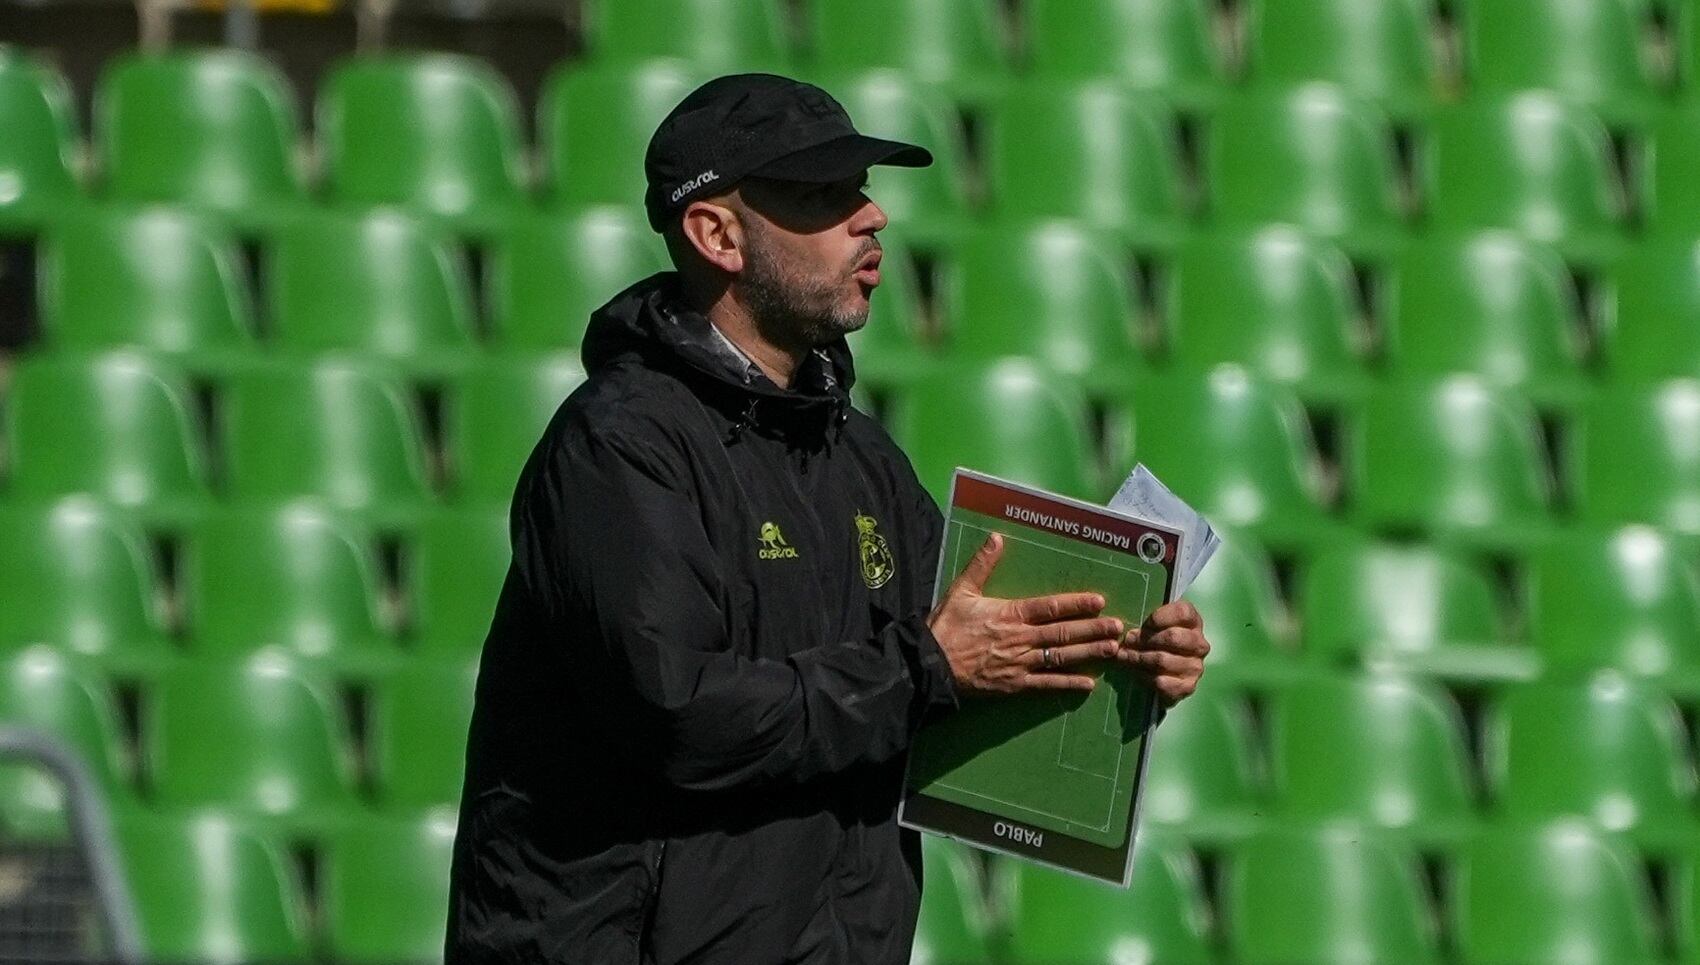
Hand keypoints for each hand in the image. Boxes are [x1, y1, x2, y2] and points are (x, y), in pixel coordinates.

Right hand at [926, 533, 1125, 696]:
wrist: (930, 666)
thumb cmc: (945, 627)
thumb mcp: (961, 591)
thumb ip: (981, 565)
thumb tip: (996, 538)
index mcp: (1009, 614)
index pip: (1049, 608)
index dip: (1076, 604)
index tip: (1098, 601)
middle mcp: (1020, 639)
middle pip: (1063, 633)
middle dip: (1092, 629)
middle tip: (1118, 627)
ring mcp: (1020, 664)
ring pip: (1061, 658)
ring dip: (1088, 653)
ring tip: (1111, 649)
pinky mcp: (1015, 685)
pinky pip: (1046, 684)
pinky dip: (1067, 684)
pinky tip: (1088, 683)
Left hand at [1117, 601, 1208, 707]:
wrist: (1165, 672)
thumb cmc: (1156, 641)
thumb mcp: (1155, 624)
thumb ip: (1147, 624)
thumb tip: (1130, 636)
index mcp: (1194, 623)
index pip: (1182, 613)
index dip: (1159, 617)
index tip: (1145, 625)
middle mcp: (1200, 645)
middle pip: (1172, 637)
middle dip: (1145, 639)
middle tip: (1128, 641)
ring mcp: (1195, 667)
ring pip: (1163, 661)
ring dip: (1139, 658)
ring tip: (1124, 656)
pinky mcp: (1187, 686)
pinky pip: (1161, 681)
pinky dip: (1144, 676)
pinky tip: (1135, 672)